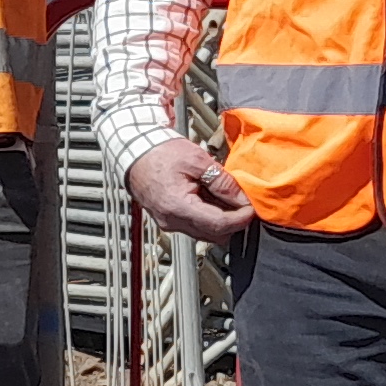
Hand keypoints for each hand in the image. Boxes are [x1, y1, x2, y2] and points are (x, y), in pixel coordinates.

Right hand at [124, 138, 252, 246]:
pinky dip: (207, 217)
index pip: (219, 224)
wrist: (132, 151)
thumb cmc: (159, 152)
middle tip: (243, 202)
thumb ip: (222, 181)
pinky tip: (209, 198)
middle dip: (233, 221)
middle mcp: (171, 220)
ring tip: (224, 197)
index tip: (252, 208)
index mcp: (177, 206)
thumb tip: (242, 198)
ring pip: (205, 233)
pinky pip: (194, 226)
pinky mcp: (167, 219)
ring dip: (220, 220)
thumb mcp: (197, 160)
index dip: (241, 218)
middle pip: (214, 234)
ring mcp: (168, 222)